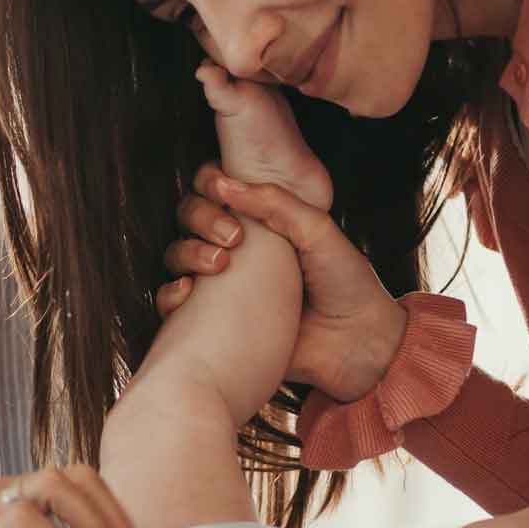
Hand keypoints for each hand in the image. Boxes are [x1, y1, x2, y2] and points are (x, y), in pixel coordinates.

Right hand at [159, 164, 407, 402]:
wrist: (357, 345)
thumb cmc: (346, 283)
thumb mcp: (319, 230)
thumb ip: (277, 202)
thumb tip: (225, 183)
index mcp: (261, 221)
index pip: (217, 189)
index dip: (208, 182)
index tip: (218, 189)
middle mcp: (237, 248)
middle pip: (190, 217)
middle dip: (200, 217)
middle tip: (232, 237)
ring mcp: (222, 285)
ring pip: (178, 255)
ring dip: (187, 252)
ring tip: (219, 265)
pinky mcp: (213, 321)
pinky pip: (173, 304)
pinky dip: (171, 296)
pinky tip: (190, 294)